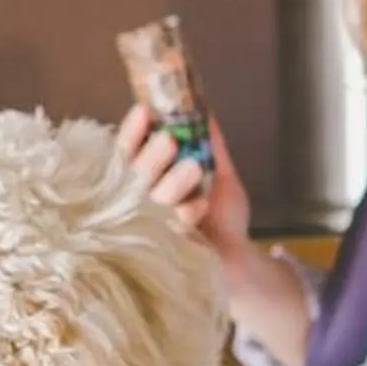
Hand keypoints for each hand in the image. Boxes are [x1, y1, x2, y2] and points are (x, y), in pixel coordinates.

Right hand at [114, 104, 255, 270]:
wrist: (237, 256)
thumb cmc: (221, 216)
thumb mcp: (221, 173)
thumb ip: (212, 145)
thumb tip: (204, 109)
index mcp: (149, 177)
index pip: (129, 151)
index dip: (133, 132)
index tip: (144, 111)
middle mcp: (141, 199)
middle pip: (133, 173)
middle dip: (150, 155)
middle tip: (168, 140)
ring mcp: (150, 224)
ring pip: (152, 198)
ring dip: (171, 182)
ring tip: (193, 168)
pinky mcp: (164, 246)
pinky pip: (171, 224)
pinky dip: (188, 211)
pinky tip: (201, 205)